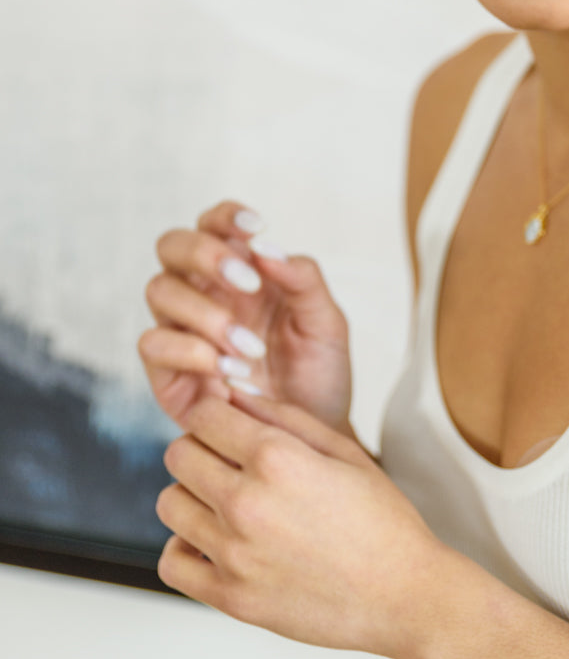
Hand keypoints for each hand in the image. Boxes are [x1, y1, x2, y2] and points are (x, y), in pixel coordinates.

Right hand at [139, 201, 352, 434]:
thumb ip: (302, 279)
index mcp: (238, 272)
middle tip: (248, 284)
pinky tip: (230, 371)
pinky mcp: (167, 375)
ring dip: (205, 311)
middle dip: (206, 254)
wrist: (310, 441)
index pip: (213, 223)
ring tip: (249, 346)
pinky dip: (192, 351)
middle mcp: (202, 295)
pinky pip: (153, 344)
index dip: (225, 216)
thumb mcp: (325, 323)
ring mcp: (181, 332)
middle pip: (171, 245)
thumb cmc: (317, 375)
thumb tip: (266, 247)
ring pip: (159, 290)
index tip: (256, 227)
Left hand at [156, 392, 444, 658]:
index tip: (229, 427)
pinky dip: (186, 548)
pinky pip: (172, 562)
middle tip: (229, 464)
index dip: (215, 415)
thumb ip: (284, 417)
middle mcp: (246, 502)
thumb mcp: (343, 450)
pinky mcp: (230, 598)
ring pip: (170, 504)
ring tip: (226, 505)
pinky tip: (217, 543)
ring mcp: (234, 554)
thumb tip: (234, 397)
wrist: (403, 595)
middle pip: (178, 456)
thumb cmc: (382, 520)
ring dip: (193, 497)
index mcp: (277, 459)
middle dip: (200, 449)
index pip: (203, 416)